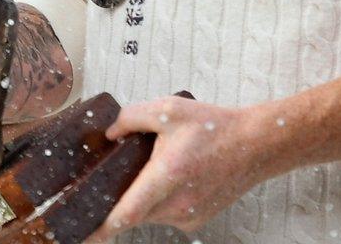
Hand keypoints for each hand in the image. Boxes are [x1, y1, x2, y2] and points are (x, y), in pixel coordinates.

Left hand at [88, 96, 278, 239]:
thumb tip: (108, 134)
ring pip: (148, 214)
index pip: (128, 212)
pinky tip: (164, 179)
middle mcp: (179, 203)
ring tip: (143, 172)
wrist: (256, 145)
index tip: (83, 236)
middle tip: (97, 191)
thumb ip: (130, 118)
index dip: (103, 228)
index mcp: (168, 175)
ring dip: (137, 200)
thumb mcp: (167, 109)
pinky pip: (164, 214)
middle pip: (133, 213)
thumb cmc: (214, 126)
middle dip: (113, 205)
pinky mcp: (196, 219)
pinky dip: (155, 202)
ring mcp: (189, 215)